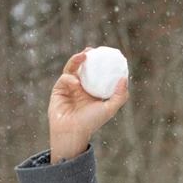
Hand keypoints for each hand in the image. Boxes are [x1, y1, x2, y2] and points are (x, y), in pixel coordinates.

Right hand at [48, 47, 128, 162]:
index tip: (104, 53)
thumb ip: (120, 96)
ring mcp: (68, 87)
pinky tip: (76, 83)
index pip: (95, 73)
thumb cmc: (91, 122)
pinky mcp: (58, 90)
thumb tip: (124, 78)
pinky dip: (70, 79)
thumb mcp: (109, 109)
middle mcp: (80, 87)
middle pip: (82, 67)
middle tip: (91, 50)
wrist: (73, 132)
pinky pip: (64, 79)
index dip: (99, 62)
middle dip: (85, 56)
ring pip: (71, 69)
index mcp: (92, 90)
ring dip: (76, 61)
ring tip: (83, 56)